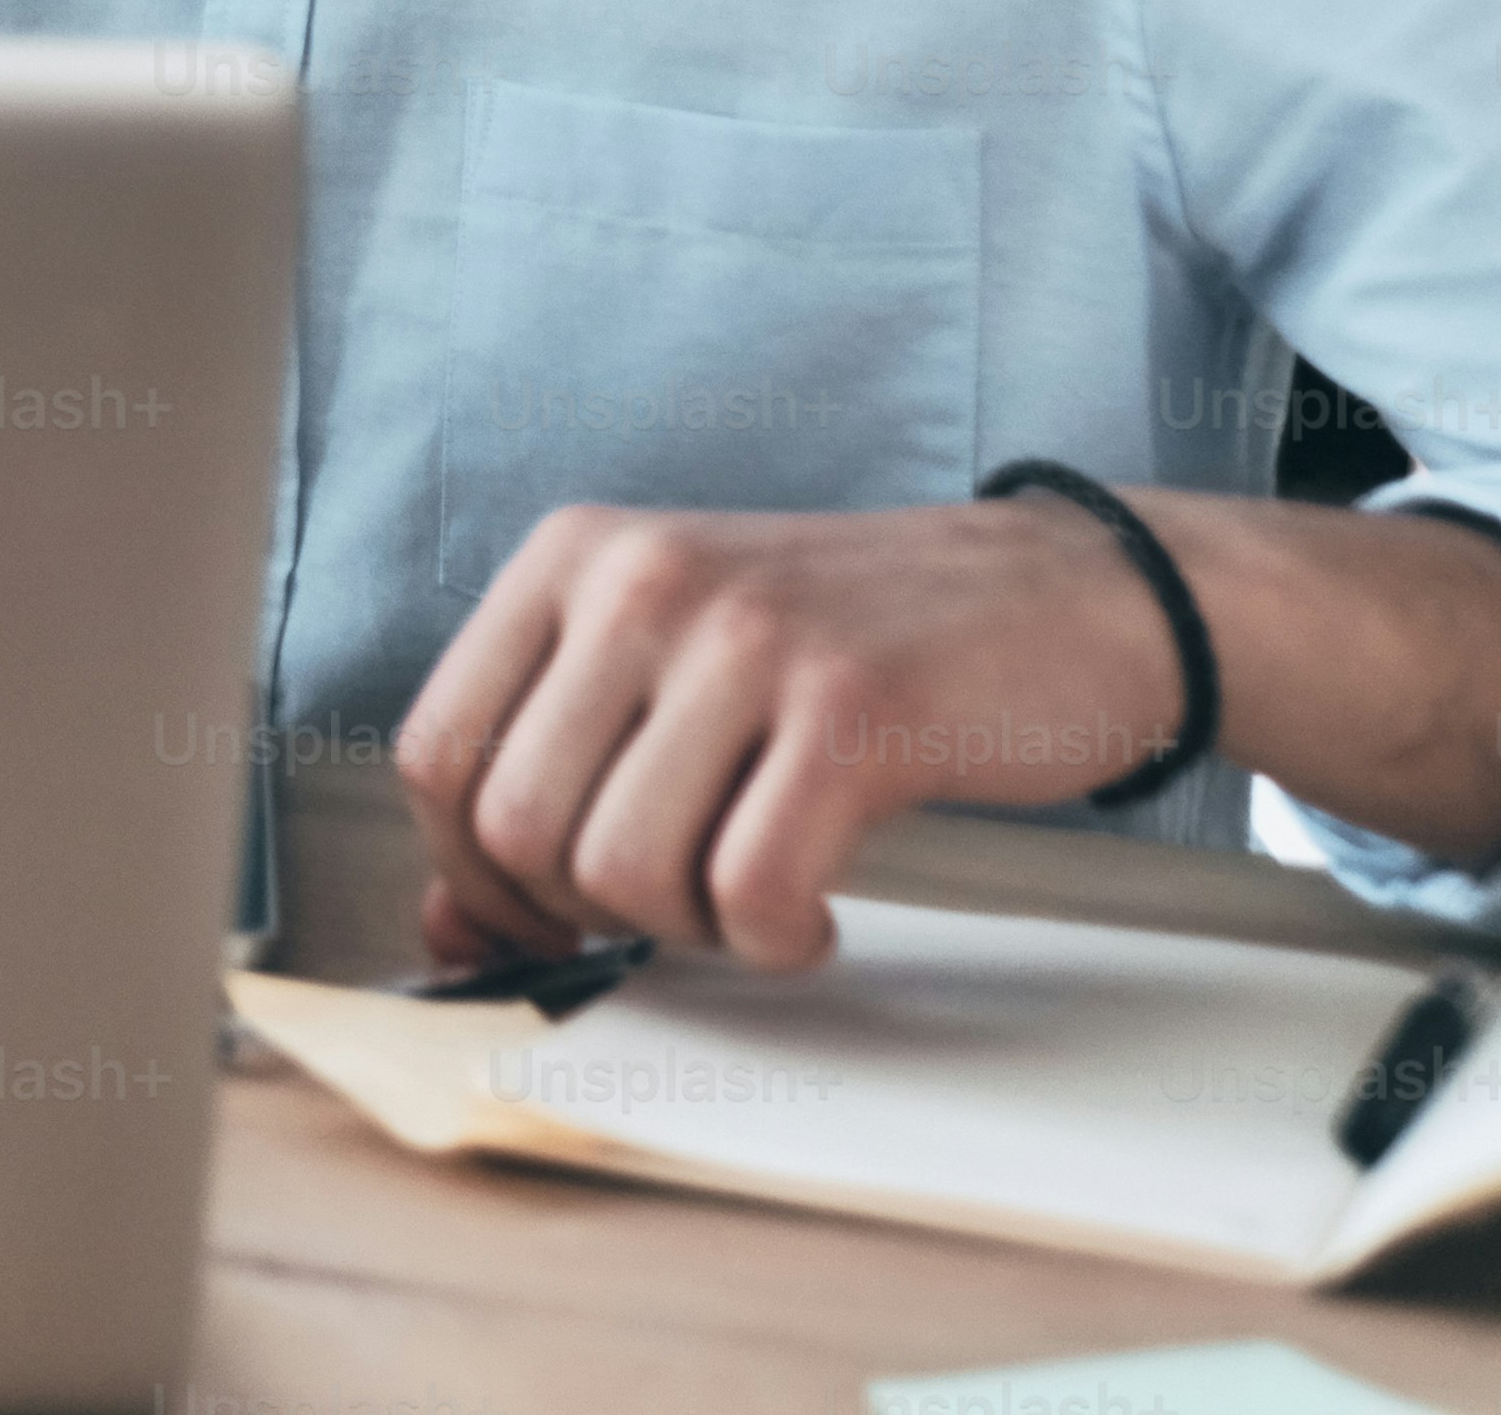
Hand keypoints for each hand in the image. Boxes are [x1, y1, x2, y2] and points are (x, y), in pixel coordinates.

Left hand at [395, 496, 1188, 970]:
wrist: (1065, 591)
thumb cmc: (853, 652)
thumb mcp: (673, 674)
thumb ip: (550, 782)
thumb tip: (445, 938)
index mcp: (570, 558)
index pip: (435, 753)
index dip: (472, 875)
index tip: (547, 920)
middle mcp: (638, 579)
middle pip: (517, 829)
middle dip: (587, 915)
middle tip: (680, 905)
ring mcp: (744, 635)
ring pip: (622, 871)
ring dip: (690, 931)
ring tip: (755, 893)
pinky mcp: (852, 707)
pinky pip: (750, 891)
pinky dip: (777, 941)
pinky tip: (818, 912)